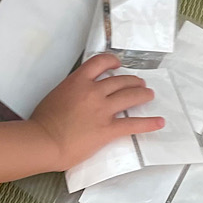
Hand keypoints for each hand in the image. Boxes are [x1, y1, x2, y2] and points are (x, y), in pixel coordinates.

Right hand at [30, 54, 163, 169]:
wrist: (44, 141)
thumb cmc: (43, 122)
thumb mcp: (56, 95)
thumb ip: (72, 91)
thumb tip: (80, 94)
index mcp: (78, 81)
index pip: (100, 62)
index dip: (112, 61)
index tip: (118, 64)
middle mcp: (93, 92)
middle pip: (120, 80)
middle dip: (133, 81)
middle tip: (139, 84)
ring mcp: (102, 110)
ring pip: (130, 96)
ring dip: (143, 94)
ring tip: (149, 95)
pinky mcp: (108, 129)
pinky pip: (133, 124)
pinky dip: (149, 123)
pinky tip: (159, 122)